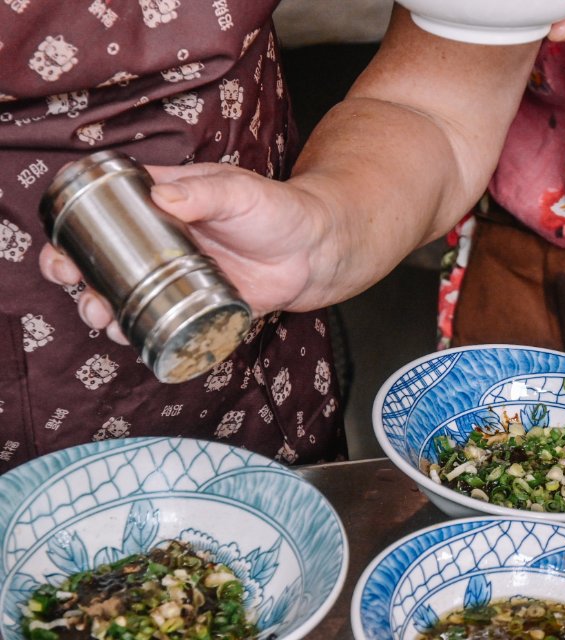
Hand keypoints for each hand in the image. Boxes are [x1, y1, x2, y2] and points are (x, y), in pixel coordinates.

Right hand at [40, 163, 333, 342]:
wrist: (316, 251)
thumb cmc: (279, 210)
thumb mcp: (239, 192)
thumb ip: (205, 192)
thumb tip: (165, 198)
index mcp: (164, 202)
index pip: (106, 208)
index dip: (75, 224)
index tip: (60, 243)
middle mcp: (163, 239)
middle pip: (105, 255)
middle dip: (78, 273)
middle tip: (75, 285)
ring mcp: (177, 274)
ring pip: (125, 291)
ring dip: (101, 306)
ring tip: (100, 316)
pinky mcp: (197, 304)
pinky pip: (160, 319)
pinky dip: (139, 330)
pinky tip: (128, 337)